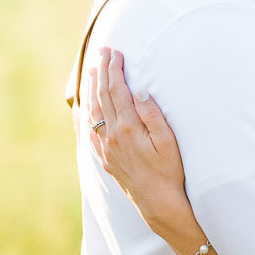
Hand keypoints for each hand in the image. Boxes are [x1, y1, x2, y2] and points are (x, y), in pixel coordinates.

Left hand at [86, 50, 201, 249]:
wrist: (158, 202)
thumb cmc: (170, 172)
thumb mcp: (169, 142)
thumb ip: (153, 115)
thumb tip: (139, 91)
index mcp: (128, 128)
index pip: (118, 90)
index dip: (115, 69)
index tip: (115, 53)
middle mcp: (112, 135)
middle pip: (103, 96)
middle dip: (102, 71)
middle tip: (103, 52)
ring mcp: (105, 147)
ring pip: (93, 111)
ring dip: (92, 88)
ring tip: (91, 71)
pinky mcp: (104, 157)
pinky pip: (89, 130)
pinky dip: (86, 113)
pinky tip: (85, 106)